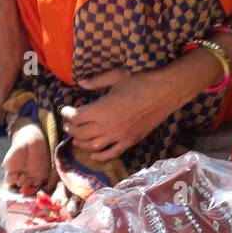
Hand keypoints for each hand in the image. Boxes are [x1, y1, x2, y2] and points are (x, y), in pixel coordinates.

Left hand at [61, 66, 193, 161]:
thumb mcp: (117, 76)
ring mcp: (119, 136)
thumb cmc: (141, 80)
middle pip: (81, 134)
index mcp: (102, 110)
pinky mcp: (130, 141)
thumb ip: (96, 81)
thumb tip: (80, 82)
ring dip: (81, 143)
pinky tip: (92, 154)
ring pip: (92, 146)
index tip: (65, 110)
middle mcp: (108, 127)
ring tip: (75, 138)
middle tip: (68, 124)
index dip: (68, 114)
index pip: (77, 117)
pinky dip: (99, 156)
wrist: (166, 91)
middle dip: (71, 129)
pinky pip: (111, 154)